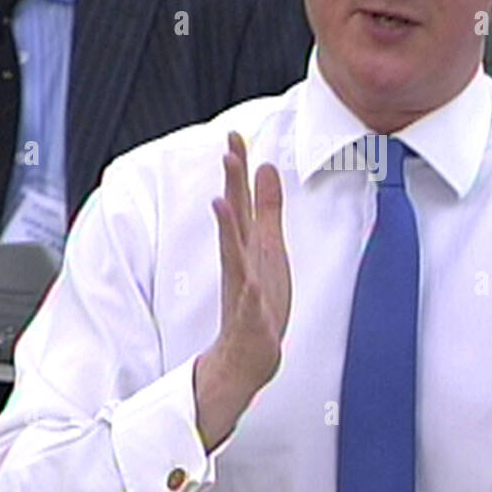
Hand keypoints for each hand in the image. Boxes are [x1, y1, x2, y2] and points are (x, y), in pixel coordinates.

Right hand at [208, 131, 291, 393]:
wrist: (247, 356)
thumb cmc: (258, 301)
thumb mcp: (268, 246)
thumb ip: (267, 207)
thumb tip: (265, 167)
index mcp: (246, 244)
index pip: (239, 200)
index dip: (238, 168)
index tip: (234, 135)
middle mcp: (240, 262)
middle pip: (235, 219)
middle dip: (232, 185)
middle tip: (229, 153)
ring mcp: (243, 290)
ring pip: (235, 256)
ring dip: (229, 229)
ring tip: (223, 203)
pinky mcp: (251, 320)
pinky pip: (249, 305)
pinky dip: (249, 293)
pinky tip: (250, 282)